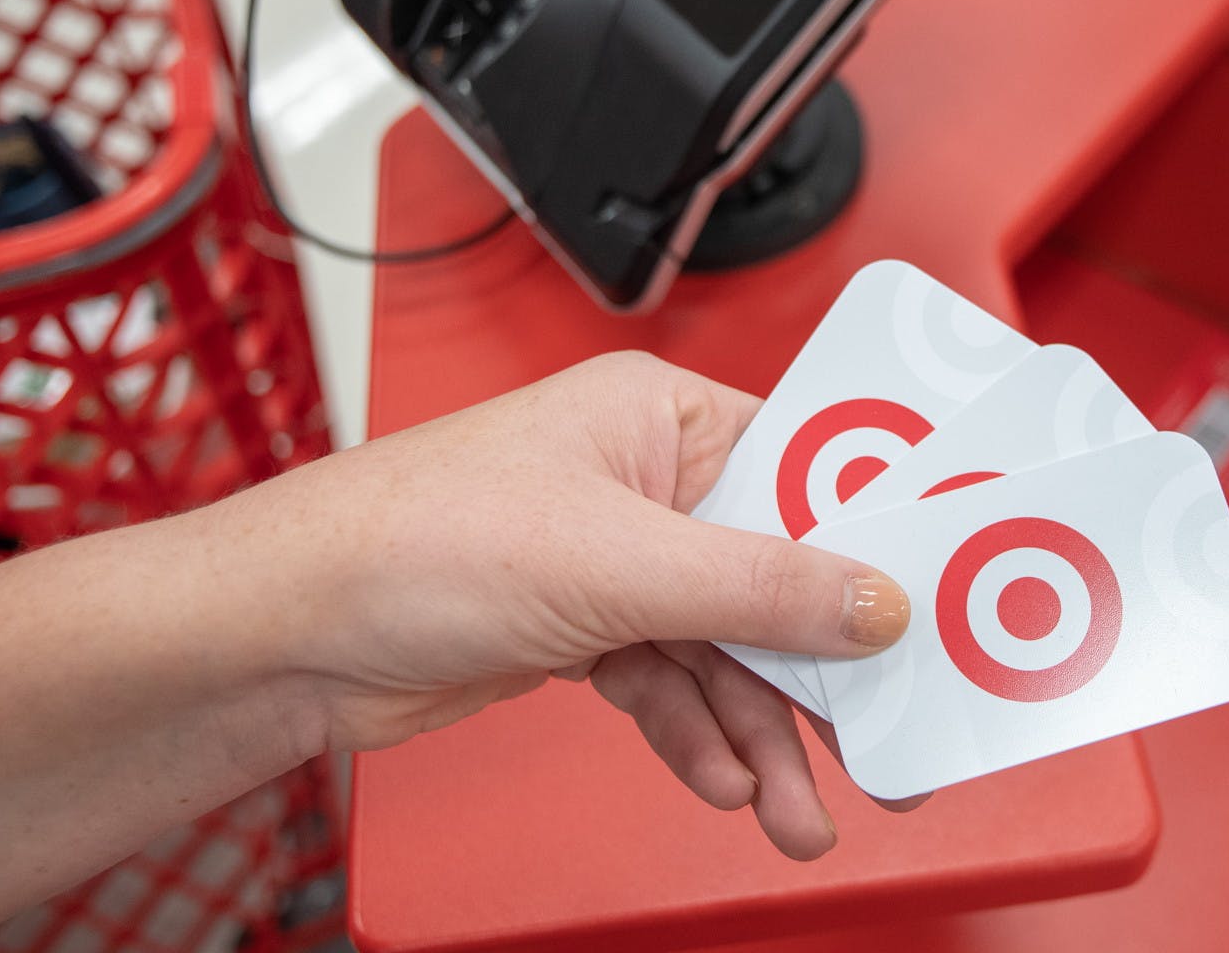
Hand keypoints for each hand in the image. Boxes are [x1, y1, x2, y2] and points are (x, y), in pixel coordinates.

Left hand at [231, 352, 916, 858]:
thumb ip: (760, 585)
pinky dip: (696, 734)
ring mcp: (617, 559)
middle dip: (822, 675)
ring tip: (795, 810)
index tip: (942, 607)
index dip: (881, 541)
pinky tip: (718, 778)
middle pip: (779, 576)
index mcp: (664, 417)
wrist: (286, 634)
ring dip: (762, 733)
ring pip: (730, 649)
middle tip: (887, 749)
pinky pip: (674, 683)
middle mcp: (648, 480)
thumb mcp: (617, 563)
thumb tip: (875, 601)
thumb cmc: (412, 540)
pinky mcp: (585, 626)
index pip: (811, 470)